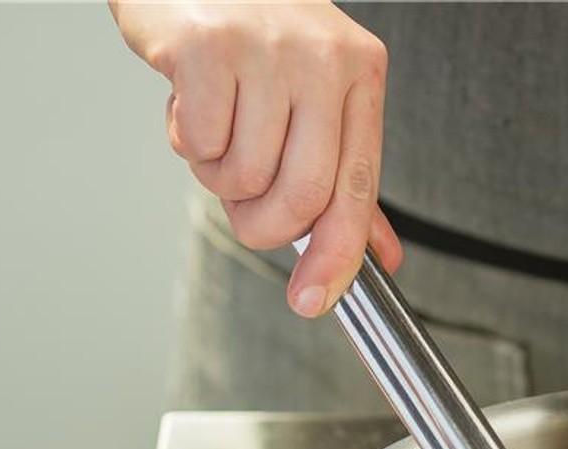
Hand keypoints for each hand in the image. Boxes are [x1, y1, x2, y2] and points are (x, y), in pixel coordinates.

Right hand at [112, 0, 401, 317]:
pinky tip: (191, 103)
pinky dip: (187, 141)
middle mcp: (323, 57)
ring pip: (244, 176)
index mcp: (360, 72)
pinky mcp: (207, 45)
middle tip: (245, 208)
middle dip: (265, 227)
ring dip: (218, 177)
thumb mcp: (316, 90)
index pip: (357, 189)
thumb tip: (379, 255)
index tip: (312, 300)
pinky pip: (200, 143)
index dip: (336, 258)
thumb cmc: (253, 28)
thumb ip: (347, 174)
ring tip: (217, 131)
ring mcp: (266, 48)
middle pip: (302, 197)